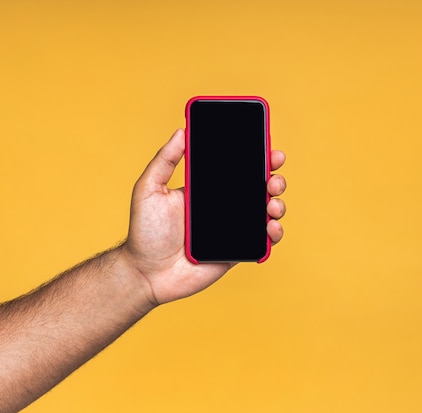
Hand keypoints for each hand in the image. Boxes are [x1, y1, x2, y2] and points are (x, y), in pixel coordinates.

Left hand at [122, 129, 286, 305]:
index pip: (237, 169)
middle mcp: (223, 207)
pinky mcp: (236, 252)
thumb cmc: (144, 232)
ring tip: (271, 203)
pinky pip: (262, 242)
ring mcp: (232, 229)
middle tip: (273, 179)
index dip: (257, 158)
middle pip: (258, 188)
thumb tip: (182, 131)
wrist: (145, 272)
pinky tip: (270, 227)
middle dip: (274, 179)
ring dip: (277, 204)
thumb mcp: (149, 189)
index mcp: (207, 189)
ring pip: (265, 213)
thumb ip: (165, 160)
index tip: (270, 150)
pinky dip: (274, 233)